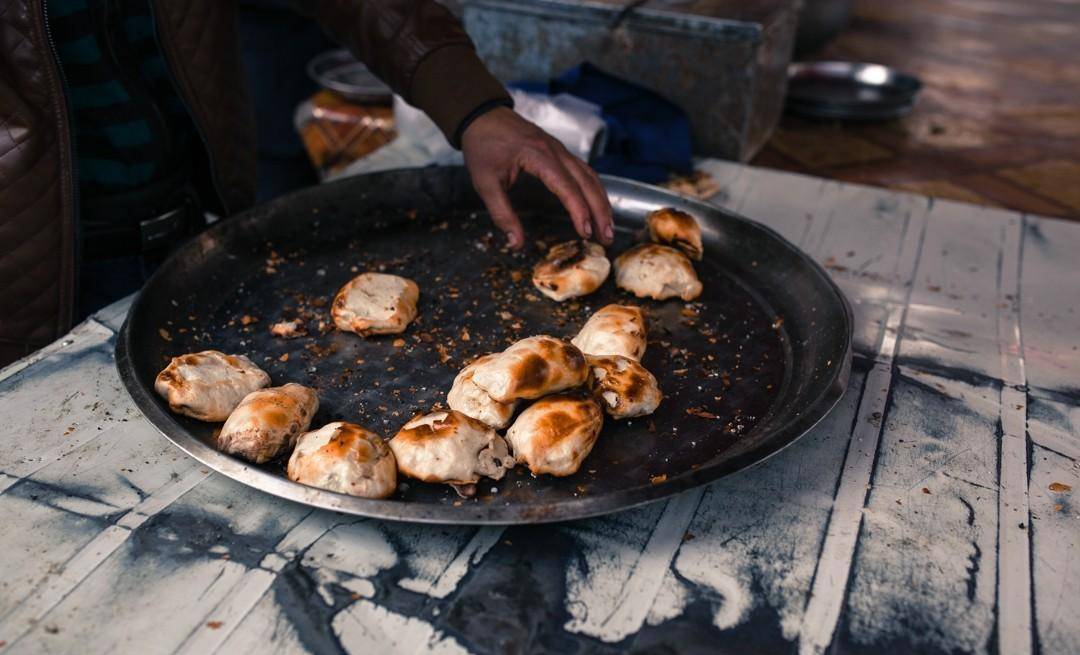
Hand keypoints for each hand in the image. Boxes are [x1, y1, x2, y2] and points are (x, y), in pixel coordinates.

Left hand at [461, 106, 614, 248]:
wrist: (481, 115)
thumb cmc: (482, 146)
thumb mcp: (485, 183)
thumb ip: (502, 214)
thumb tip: (515, 243)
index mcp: (539, 156)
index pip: (567, 187)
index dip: (579, 211)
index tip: (586, 233)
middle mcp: (555, 151)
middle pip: (587, 182)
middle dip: (600, 211)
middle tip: (607, 237)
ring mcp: (559, 149)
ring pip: (590, 176)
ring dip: (601, 201)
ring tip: (607, 226)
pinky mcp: (558, 151)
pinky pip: (583, 170)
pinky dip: (594, 189)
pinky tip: (597, 204)